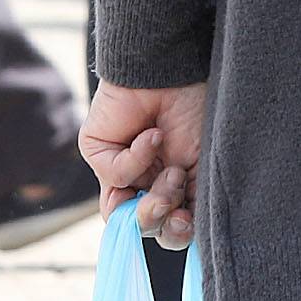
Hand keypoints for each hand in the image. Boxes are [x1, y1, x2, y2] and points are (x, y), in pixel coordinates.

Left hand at [80, 79, 206, 244]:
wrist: (180, 66)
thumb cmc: (200, 108)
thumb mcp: (203, 163)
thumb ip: (189, 200)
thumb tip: (175, 231)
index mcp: (172, 181)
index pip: (167, 225)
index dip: (174, 234)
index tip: (186, 223)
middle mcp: (145, 178)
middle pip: (143, 224)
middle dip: (160, 216)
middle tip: (175, 189)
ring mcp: (120, 166)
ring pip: (120, 212)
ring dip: (148, 198)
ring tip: (169, 172)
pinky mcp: (98, 150)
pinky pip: (113, 176)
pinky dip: (137, 159)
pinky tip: (153, 134)